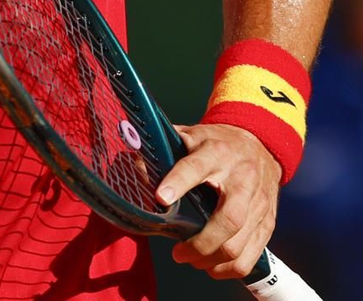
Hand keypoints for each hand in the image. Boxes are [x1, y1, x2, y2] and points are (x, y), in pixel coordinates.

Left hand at [156, 122, 280, 278]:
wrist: (260, 144)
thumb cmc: (216, 143)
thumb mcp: (188, 135)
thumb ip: (163, 151)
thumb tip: (136, 168)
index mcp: (216, 153)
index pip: (196, 167)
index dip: (178, 183)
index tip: (160, 198)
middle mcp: (241, 179)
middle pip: (227, 219)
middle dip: (200, 243)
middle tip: (177, 253)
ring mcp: (258, 203)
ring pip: (239, 243)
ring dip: (211, 259)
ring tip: (191, 260)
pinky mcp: (268, 222)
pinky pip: (252, 254)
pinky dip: (230, 268)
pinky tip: (212, 266)